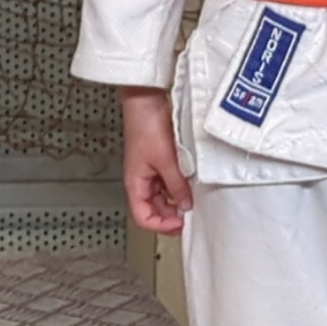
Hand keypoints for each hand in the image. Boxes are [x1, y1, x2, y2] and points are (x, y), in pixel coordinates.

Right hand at [120, 88, 191, 236]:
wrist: (147, 99)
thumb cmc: (146, 124)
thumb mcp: (166, 160)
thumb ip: (177, 185)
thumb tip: (186, 204)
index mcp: (135, 183)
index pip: (143, 217)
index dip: (161, 226)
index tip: (180, 224)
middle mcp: (142, 179)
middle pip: (154, 209)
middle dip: (171, 215)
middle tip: (190, 214)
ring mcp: (151, 170)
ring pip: (163, 196)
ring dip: (177, 199)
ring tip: (191, 197)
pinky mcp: (160, 159)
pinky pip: (170, 180)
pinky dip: (180, 184)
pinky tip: (190, 181)